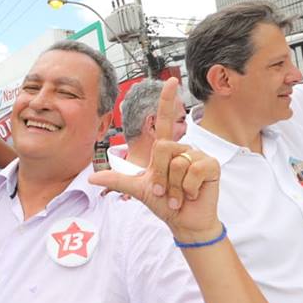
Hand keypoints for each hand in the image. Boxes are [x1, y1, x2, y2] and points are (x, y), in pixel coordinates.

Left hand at [89, 78, 220, 241]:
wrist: (183, 221)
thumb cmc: (164, 203)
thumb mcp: (138, 190)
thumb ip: (117, 181)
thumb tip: (92, 178)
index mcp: (165, 149)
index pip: (165, 121)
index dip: (167, 101)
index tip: (170, 80)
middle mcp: (182, 148)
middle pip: (162, 149)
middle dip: (159, 177)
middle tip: (165, 192)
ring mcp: (198, 155)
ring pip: (177, 163)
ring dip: (173, 187)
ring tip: (179, 195)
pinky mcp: (210, 166)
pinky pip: (193, 170)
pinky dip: (188, 188)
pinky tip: (192, 194)